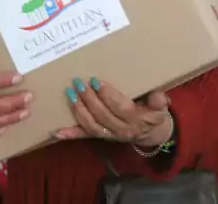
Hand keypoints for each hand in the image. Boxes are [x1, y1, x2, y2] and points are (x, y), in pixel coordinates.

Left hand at [54, 77, 171, 147]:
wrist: (150, 133)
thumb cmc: (153, 114)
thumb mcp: (160, 107)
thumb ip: (159, 101)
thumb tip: (157, 96)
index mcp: (136, 120)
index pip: (120, 108)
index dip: (107, 95)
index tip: (96, 81)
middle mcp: (121, 130)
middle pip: (103, 116)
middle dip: (89, 99)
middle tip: (78, 82)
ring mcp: (108, 135)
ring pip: (91, 125)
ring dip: (79, 110)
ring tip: (70, 93)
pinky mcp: (100, 136)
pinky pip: (84, 136)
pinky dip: (70, 134)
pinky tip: (56, 131)